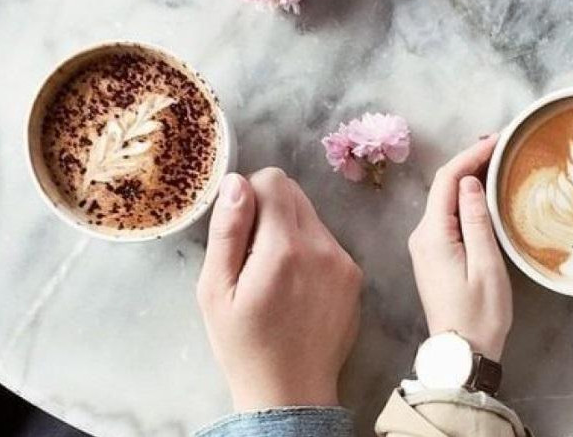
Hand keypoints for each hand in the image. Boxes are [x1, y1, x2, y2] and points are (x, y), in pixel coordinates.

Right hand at [197, 168, 362, 410]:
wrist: (292, 392)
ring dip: (290, 233)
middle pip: (295, 193)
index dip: (249, 197)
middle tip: (254, 256)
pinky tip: (296, 289)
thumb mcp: (216, 290)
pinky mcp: (356, 277)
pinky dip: (309, 253)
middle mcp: (323, 248)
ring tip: (275, 277)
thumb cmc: (244, 345)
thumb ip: (228, 231)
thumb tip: (237, 182)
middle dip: (269, 211)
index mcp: (285, 248)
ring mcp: (345, 262)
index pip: (274, 180)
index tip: (240, 231)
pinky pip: (328, 243)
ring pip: (312, 217)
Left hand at [408, 134, 511, 360]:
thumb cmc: (478, 315)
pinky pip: (447, 217)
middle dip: (471, 161)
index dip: (471, 155)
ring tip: (498, 162)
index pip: (447, 180)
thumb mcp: (486, 265)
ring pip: (445, 200)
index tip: (498, 139)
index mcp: (432, 235)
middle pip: (444, 186)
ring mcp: (425, 246)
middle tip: (503, 146)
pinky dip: (465, 199)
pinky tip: (484, 193)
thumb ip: (476, 220)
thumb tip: (470, 182)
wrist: (460, 353)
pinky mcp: (433, 255)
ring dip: (469, 178)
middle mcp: (422, 235)